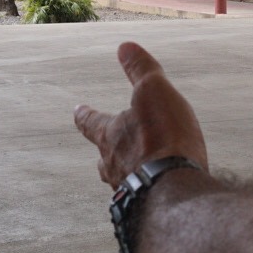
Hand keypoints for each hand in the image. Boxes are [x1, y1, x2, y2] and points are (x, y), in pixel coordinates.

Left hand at [73, 42, 208, 188]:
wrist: (176, 187)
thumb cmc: (162, 137)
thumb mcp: (153, 91)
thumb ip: (140, 70)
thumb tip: (125, 47)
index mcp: (110, 136)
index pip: (90, 122)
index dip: (84, 114)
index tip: (77, 111)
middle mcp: (114, 164)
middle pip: (103, 157)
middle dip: (104, 151)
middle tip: (102, 151)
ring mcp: (129, 188)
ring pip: (121, 179)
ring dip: (125, 172)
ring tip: (132, 171)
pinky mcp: (149, 205)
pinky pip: (145, 195)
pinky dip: (148, 188)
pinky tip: (158, 189)